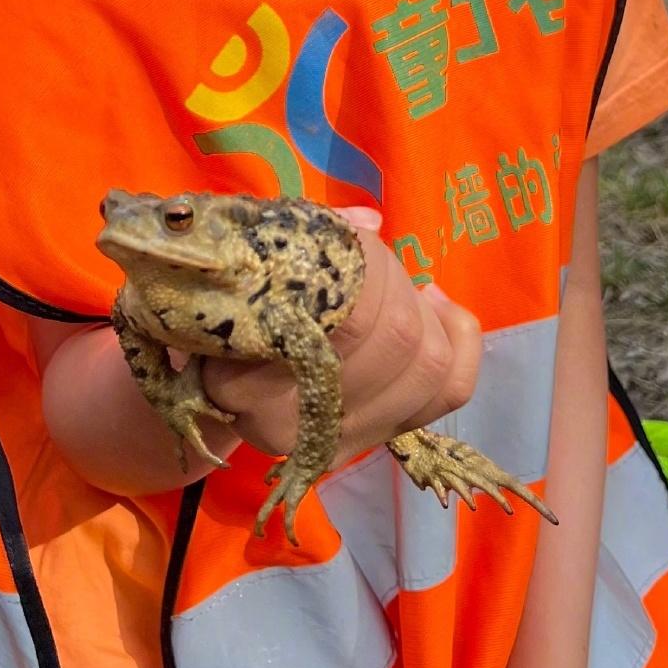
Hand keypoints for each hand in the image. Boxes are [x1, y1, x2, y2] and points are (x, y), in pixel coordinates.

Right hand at [202, 208, 481, 464]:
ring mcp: (340, 441)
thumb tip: (366, 227)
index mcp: (245, 380)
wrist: (207, 378)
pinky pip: (451, 391)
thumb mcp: (247, 265)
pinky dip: (459, 338)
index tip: (348, 240)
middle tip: (372, 259)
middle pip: (397, 340)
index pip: (345, 317)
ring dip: (425, 310)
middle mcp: (293, 425)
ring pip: (430, 368)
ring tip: (397, 284)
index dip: (365, 262)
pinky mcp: (376, 438)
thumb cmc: (230, 305)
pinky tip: (433, 305)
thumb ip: (299, 241)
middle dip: (397, 281)